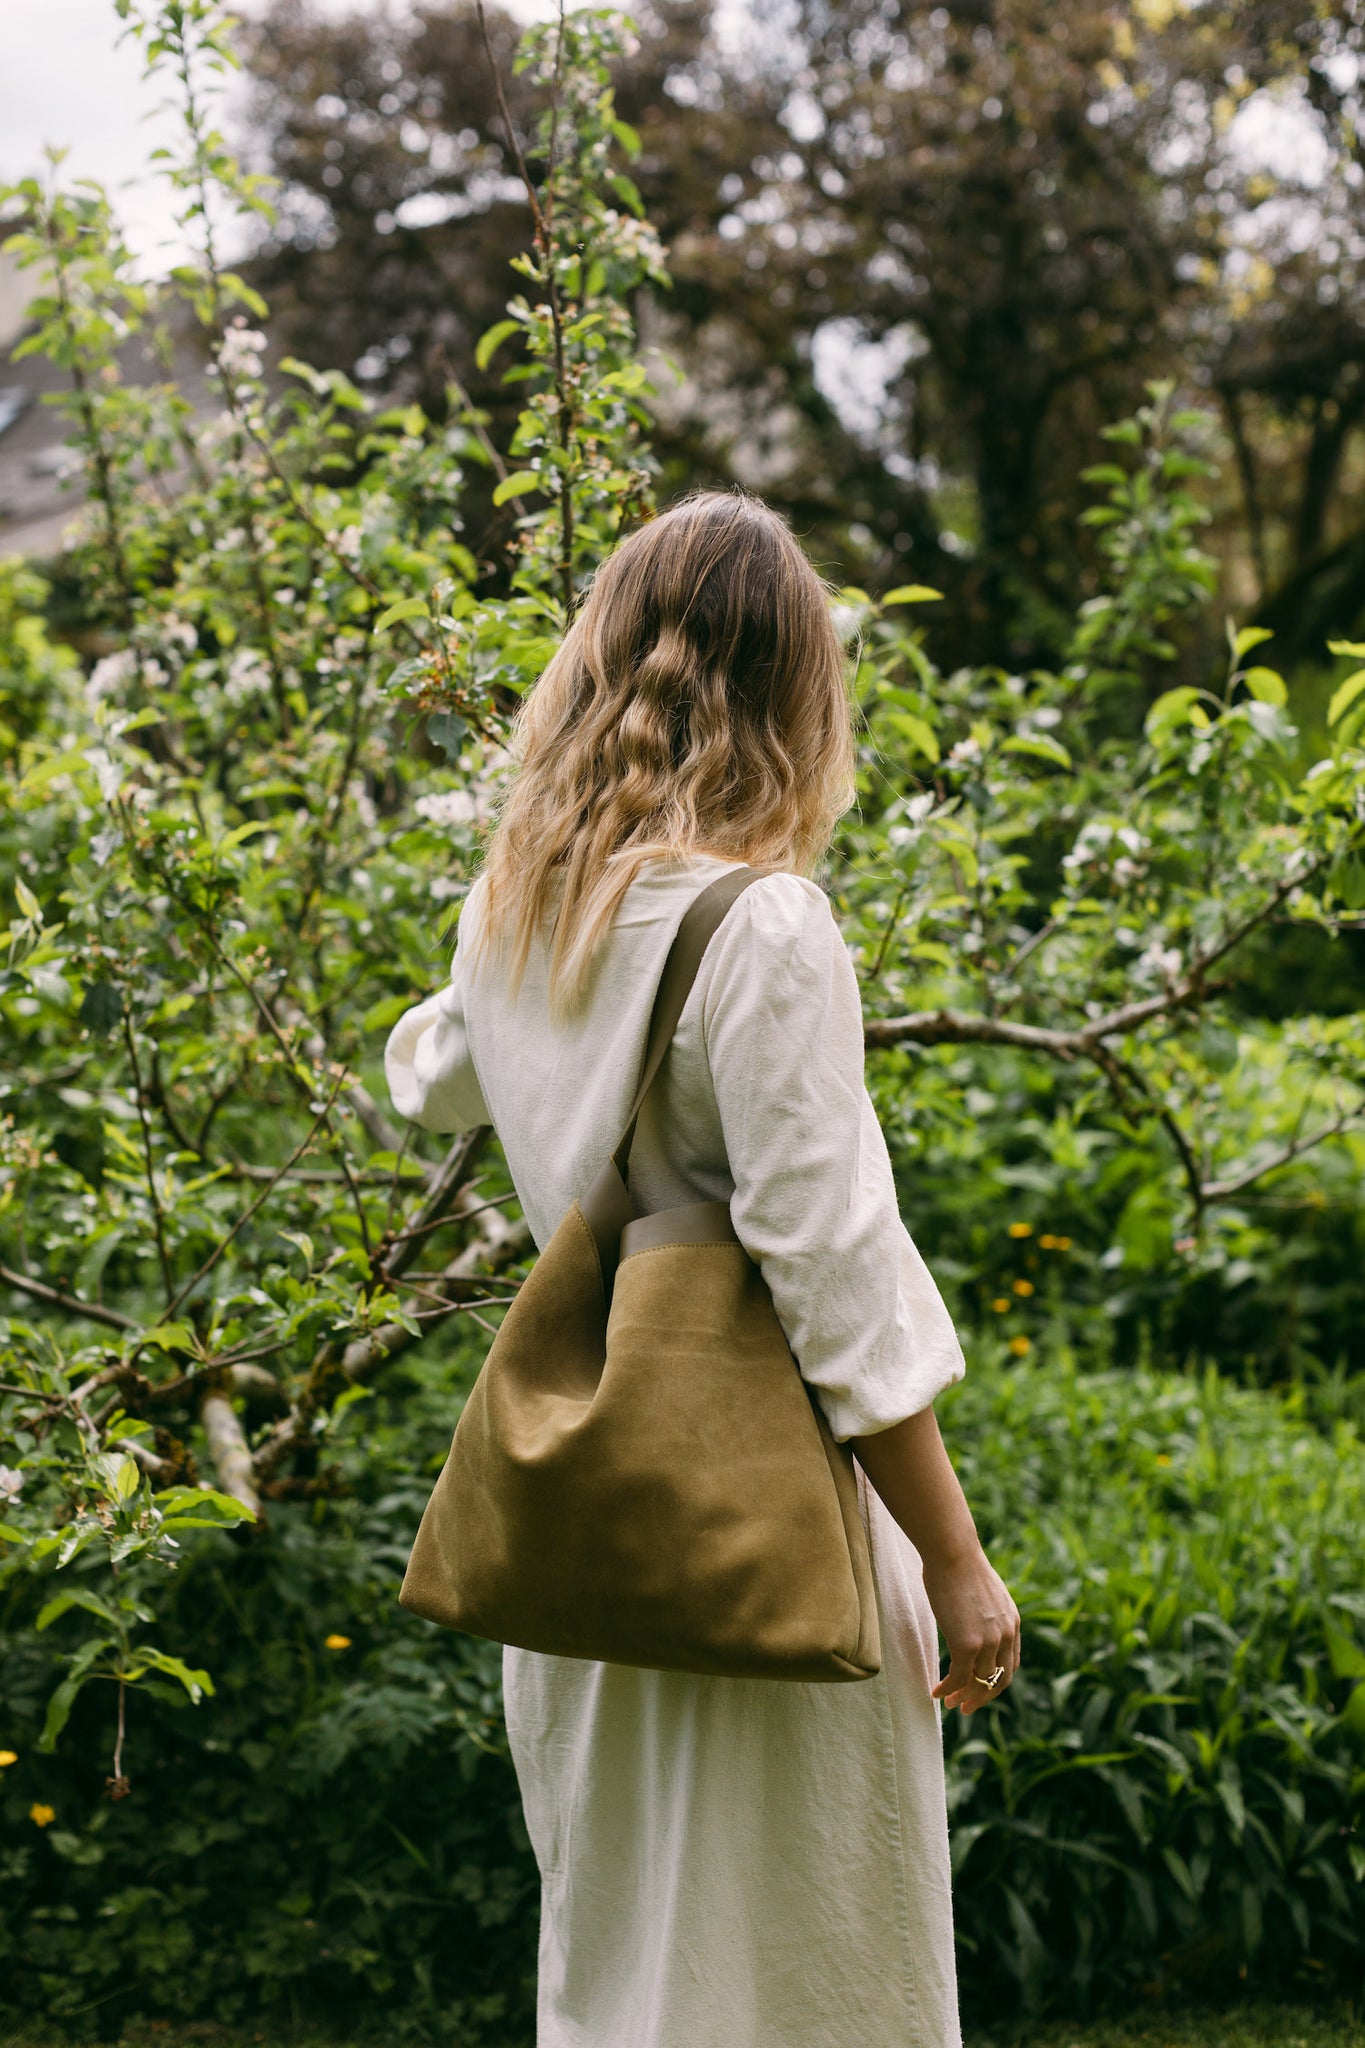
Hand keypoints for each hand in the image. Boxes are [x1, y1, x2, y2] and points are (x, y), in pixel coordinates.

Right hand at [921, 1543, 1019, 1714]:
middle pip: (1000, 1680)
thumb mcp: (983, 1593)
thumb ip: (985, 1612)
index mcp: (1012, 1622)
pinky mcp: (967, 1644)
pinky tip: (937, 1693)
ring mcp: (988, 1641)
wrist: (952, 1552)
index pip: (1011, 1663)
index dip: (996, 1681)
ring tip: (950, 1703)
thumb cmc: (959, 1564)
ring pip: (979, 1682)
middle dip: (984, 1697)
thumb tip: (970, 1618)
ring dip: (964, 1697)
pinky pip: (959, 1677)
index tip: (980, 1687)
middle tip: (967, 1707)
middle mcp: (1006, 1635)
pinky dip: (948, 1689)